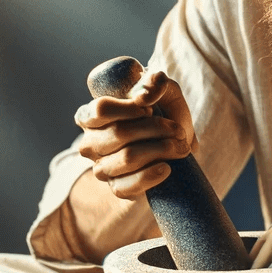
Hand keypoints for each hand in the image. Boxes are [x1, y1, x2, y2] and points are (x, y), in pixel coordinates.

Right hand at [74, 69, 194, 199]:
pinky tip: (166, 168)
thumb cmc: (165, 114)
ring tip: (180, 147)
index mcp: (92, 115)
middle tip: (178, 130)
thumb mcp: (165, 92)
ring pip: (127, 158)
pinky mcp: (117, 189)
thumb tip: (144, 95)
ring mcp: (102, 168)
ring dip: (160, 150)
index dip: (127, 108)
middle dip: (155, 129)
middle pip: (119, 133)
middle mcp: (90, 143)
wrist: (179, 147)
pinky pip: (126, 186)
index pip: (100, 109)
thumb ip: (155, 83)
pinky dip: (149, 176)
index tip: (150, 109)